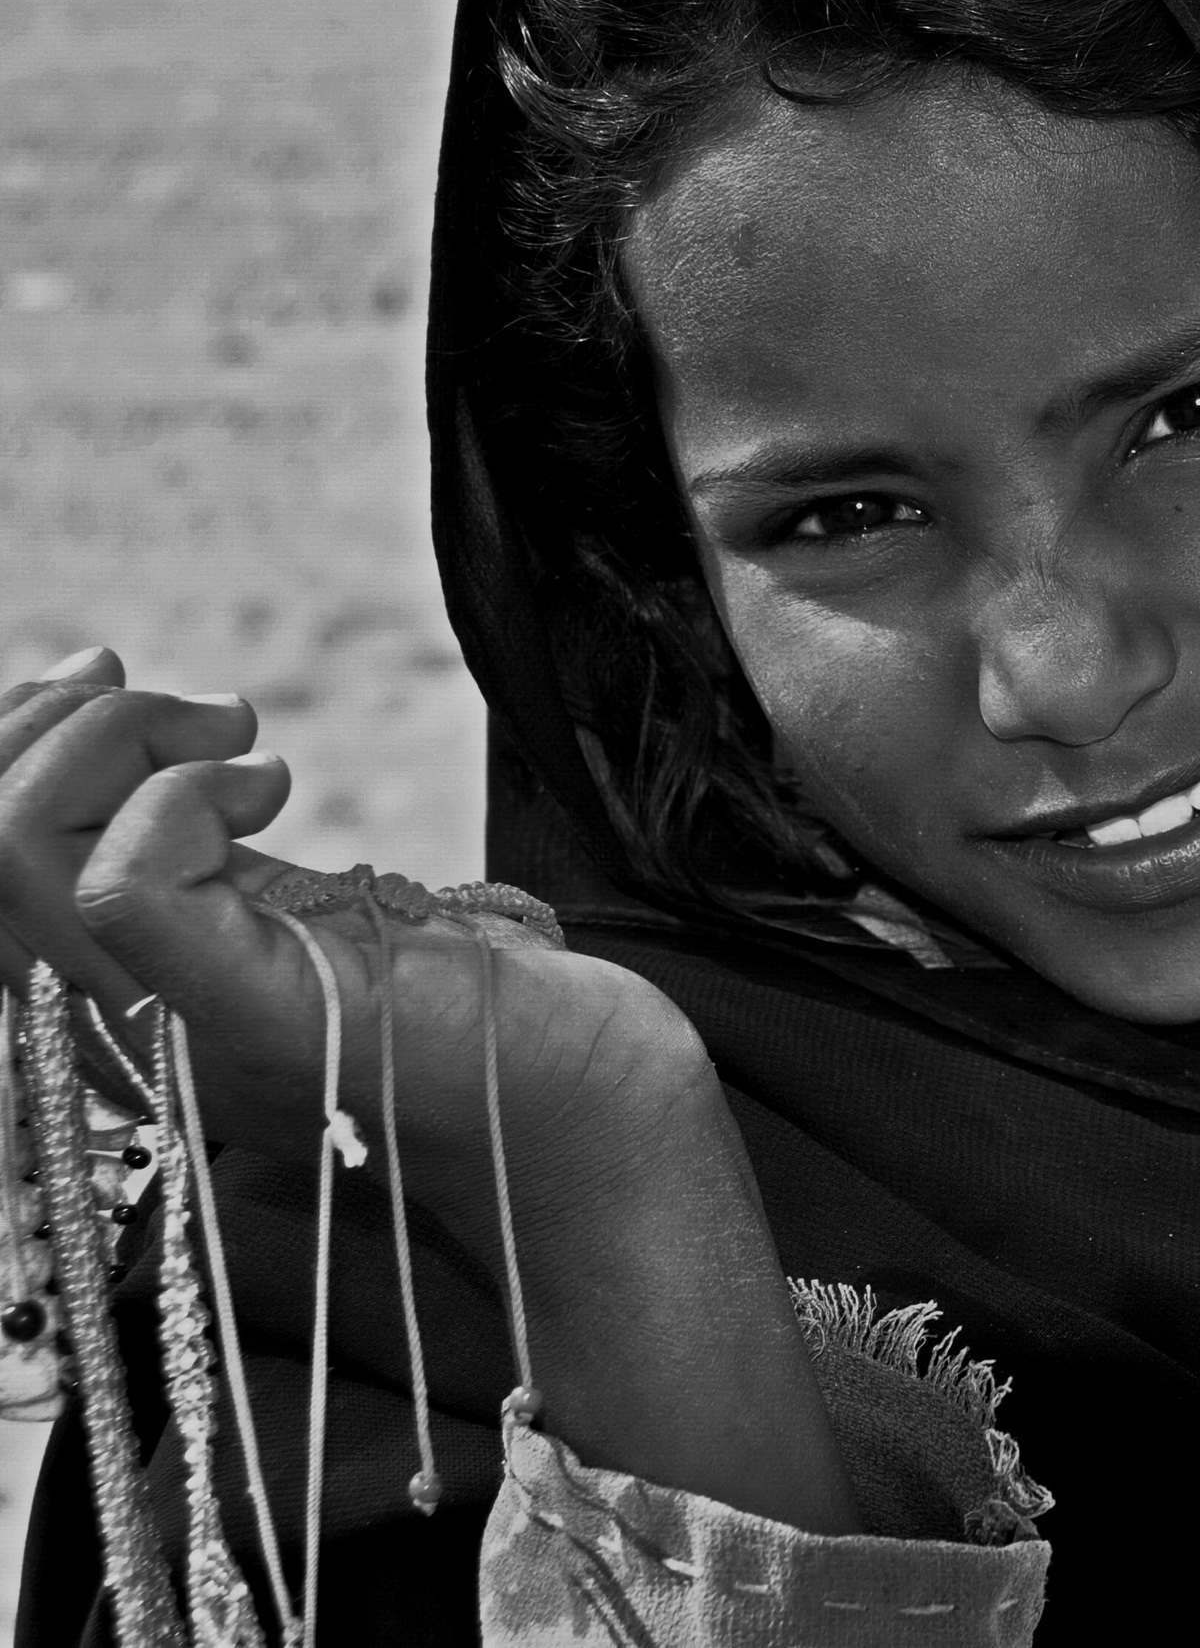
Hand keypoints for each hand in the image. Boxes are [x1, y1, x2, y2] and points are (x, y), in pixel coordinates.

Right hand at [0, 648, 707, 1245]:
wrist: (577, 1091)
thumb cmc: (451, 991)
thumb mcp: (288, 905)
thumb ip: (188, 851)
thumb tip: (107, 705)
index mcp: (109, 988)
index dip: (9, 741)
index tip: (107, 674)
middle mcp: (110, 1021)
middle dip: (52, 725)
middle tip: (205, 713)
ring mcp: (170, 1025)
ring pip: (14, 850)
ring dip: (119, 737)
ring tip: (244, 739)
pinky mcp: (248, 1012)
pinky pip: (123, 886)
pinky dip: (184, 792)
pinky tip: (273, 784)